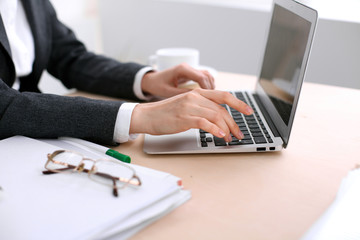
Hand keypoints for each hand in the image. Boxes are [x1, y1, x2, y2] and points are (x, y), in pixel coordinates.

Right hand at [130, 88, 253, 141]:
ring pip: (216, 116)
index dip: (239, 103)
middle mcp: (195, 97)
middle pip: (222, 109)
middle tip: (238, 134)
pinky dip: (215, 129)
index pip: (223, 95)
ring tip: (229, 138)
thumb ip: (201, 107)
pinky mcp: (184, 118)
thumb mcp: (185, 105)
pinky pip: (204, 123)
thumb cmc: (165, 113)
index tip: (249, 111)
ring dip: (226, 129)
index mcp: (197, 93)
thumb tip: (219, 118)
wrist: (147, 116)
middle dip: (234, 123)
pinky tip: (220, 135)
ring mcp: (189, 107)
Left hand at [141, 63, 214, 97]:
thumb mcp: (168, 92)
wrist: (151, 80)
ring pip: (206, 75)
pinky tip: (207, 95)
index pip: (201, 77)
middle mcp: (187, 67)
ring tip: (212, 98)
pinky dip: (207, 85)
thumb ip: (183, 95)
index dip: (207, 88)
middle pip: (206, 75)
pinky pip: (203, 77)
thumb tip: (197, 100)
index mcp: (182, 69)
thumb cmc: (157, 86)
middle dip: (211, 88)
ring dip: (211, 86)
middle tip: (213, 100)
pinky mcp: (190, 73)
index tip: (210, 98)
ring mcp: (189, 69)